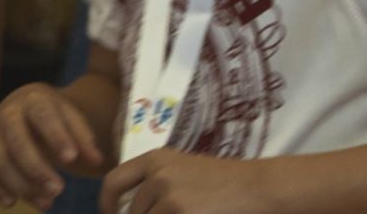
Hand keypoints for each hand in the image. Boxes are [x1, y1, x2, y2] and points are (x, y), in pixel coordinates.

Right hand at [0, 84, 103, 210]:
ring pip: (1, 163)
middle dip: (38, 170)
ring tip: (47, 202)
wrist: (24, 107)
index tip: (72, 159)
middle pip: (19, 144)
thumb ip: (84, 138)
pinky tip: (14, 202)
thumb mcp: (71, 117)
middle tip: (59, 190)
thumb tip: (98, 161)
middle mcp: (7, 114)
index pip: (45, 117)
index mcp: (34, 100)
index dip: (57, 137)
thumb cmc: (53, 115)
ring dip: (22, 186)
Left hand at [100, 151, 264, 213]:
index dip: (106, 204)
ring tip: (192, 212)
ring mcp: (167, 195)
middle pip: (130, 213)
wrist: (259, 187)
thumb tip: (124, 209)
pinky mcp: (177, 212)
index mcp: (158, 159)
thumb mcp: (186, 172)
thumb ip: (156, 184)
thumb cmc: (226, 182)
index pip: (113, 182)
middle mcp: (158, 174)